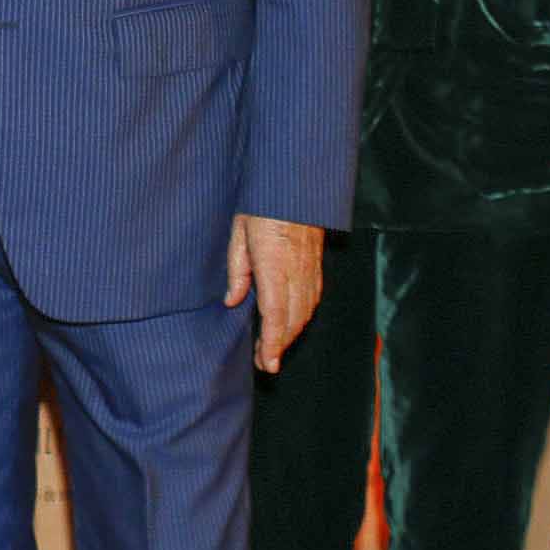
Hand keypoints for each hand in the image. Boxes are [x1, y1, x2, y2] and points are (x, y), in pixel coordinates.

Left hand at [227, 214, 323, 372]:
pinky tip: (291, 324)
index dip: (273, 342)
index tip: (268, 363)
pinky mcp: (317, 266)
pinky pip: (313, 299)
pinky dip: (302, 317)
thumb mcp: (240, 231)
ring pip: (305, 312)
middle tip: (266, 363)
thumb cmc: (263, 205)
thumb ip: (237, 269)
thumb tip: (233, 301)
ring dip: (291, 334)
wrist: (297, 187)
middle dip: (280, 345)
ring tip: (274, 348)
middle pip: (293, 319)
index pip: (276, 313)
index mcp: (275, 264)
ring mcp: (311, 270)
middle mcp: (297, 272)